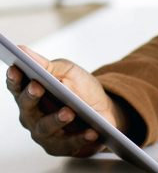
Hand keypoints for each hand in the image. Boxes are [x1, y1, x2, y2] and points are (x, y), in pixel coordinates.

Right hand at [5, 46, 126, 157]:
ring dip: (56, 119)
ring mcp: (45, 133)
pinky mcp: (60, 147)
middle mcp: (33, 115)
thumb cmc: (80, 88)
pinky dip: (80, 137)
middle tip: (38, 86)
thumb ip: (46, 65)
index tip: (15, 68)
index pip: (18, 86)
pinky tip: (91, 130)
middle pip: (27, 107)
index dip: (15, 78)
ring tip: (69, 112)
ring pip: (45, 128)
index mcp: (32, 93)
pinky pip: (68, 143)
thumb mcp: (67, 71)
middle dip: (31, 96)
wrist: (103, 110)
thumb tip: (22, 49)